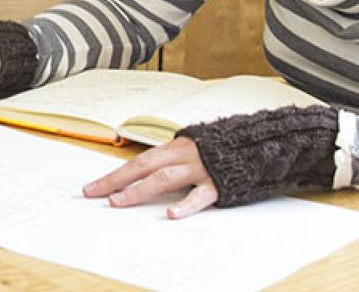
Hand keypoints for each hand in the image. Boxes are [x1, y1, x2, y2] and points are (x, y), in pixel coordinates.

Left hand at [82, 136, 217, 218]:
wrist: (265, 144)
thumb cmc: (227, 150)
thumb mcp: (196, 150)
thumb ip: (174, 160)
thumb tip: (148, 175)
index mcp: (177, 146)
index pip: (138, 161)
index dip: (115, 174)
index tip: (92, 188)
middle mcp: (185, 154)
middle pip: (143, 167)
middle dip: (116, 181)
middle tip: (94, 194)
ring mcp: (202, 168)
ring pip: (164, 177)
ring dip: (139, 190)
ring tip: (119, 201)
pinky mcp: (220, 183)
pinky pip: (200, 195)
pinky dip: (185, 205)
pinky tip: (170, 214)